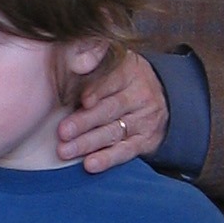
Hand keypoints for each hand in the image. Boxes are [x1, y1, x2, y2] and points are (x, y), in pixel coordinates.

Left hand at [56, 52, 167, 173]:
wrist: (161, 96)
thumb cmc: (122, 78)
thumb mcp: (114, 61)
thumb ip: (93, 57)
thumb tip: (71, 59)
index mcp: (130, 71)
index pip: (113, 80)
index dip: (97, 90)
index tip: (82, 100)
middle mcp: (140, 95)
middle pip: (111, 109)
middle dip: (85, 121)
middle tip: (62, 131)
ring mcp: (144, 120)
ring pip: (114, 132)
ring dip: (88, 143)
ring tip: (66, 151)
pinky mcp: (146, 141)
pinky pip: (126, 151)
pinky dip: (108, 158)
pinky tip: (90, 165)